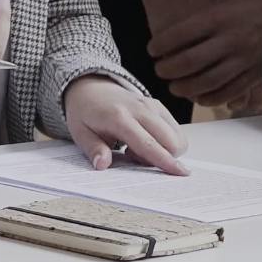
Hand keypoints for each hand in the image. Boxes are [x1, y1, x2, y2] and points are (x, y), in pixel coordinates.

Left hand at [64, 77, 189, 174]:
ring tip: (137, 147)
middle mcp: (141, 109)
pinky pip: (175, 130)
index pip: (148, 143)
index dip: (165, 161)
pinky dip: (166, 141)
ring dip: (164, 151)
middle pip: (171, 141)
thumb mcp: (80, 133)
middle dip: (162, 159)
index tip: (180, 173)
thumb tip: (102, 165)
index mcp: (120, 117)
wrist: (91, 89)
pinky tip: (145, 139)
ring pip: (177, 136)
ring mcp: (152, 105)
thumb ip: (93, 149)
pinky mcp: (158, 105)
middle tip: (133, 156)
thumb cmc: (86, 113)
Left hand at [144, 0, 261, 106]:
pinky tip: (200, 97)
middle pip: (191, 61)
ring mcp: (244, 57)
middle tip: (158, 70)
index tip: (152, 49)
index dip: (162, 44)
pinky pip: (231, 89)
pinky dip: (213, 97)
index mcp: (220, 16)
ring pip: (209, 80)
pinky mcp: (255, 70)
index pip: (183, 34)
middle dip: (169, 69)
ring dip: (187, 86)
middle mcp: (231, 39)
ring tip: (174, 86)